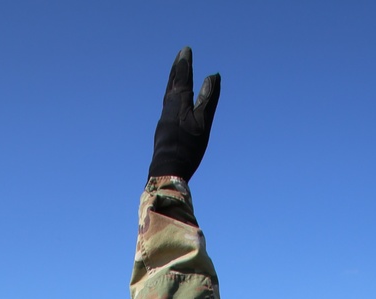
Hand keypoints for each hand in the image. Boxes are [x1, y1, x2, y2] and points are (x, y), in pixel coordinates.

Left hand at [148, 47, 220, 180]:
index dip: (185, 63)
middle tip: (180, 56)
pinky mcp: (162, 130)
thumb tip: (213, 76)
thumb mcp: (203, 123)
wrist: (167, 170)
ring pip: (168, 94)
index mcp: (178, 103)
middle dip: (177, 69)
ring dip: (173, 82)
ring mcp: (164, 119)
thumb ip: (208, 99)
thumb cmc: (187, 148)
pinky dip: (171, 97)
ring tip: (176, 75)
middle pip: (173, 83)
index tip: (186, 50)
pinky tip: (172, 103)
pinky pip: (167, 106)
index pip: (183, 77)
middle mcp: (168, 107)